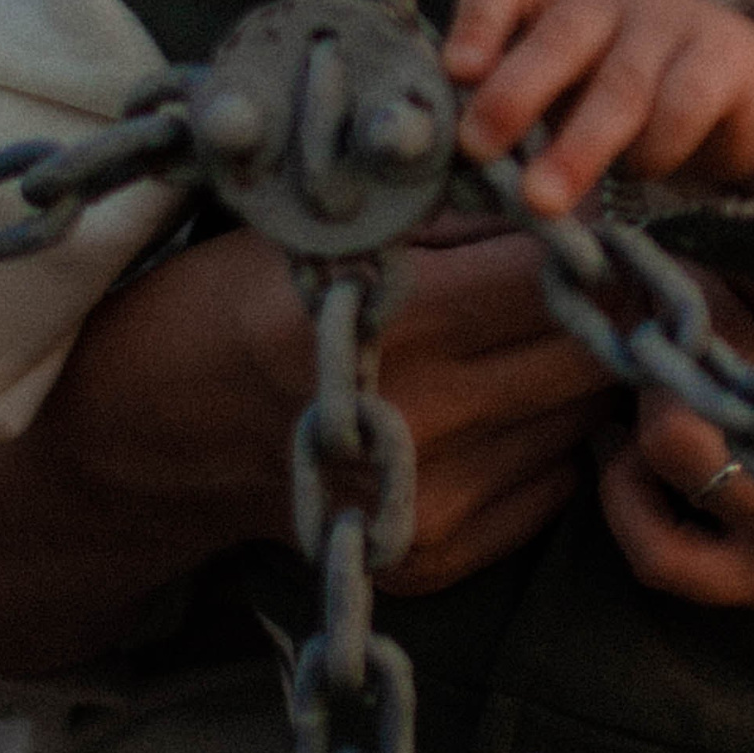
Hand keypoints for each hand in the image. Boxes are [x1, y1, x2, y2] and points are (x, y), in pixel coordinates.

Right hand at [0, 219, 616, 671]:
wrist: (148, 438)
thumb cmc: (235, 304)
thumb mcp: (327, 227)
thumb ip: (456, 212)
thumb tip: (578, 196)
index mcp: (392, 324)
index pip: (557, 284)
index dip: (596, 249)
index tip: (601, 228)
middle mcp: (422, 425)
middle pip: (590, 359)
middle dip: (604, 311)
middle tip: (596, 278)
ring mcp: (431, 502)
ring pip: (580, 422)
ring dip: (574, 375)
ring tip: (532, 336)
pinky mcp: (437, 555)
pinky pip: (551, 483)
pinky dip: (544, 438)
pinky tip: (495, 404)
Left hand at [447, 0, 753, 216]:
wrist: (733, 85)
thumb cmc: (613, 90)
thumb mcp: (558, 88)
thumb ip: (511, 112)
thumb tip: (458, 171)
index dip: (476, 22)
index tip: (456, 72)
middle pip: (559, 37)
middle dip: (514, 95)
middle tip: (479, 149)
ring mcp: (669, 17)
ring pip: (619, 85)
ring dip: (577, 148)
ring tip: (543, 201)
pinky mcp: (725, 54)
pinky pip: (684, 105)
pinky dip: (655, 148)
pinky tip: (639, 172)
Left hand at [603, 281, 753, 752]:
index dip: (738, 251)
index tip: (712, 222)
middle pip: (723, 361)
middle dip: (681, 305)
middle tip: (662, 269)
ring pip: (678, 444)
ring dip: (649, 385)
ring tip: (652, 345)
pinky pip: (662, 553)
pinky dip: (626, 495)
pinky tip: (623, 443)